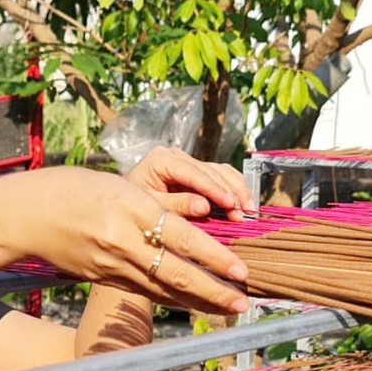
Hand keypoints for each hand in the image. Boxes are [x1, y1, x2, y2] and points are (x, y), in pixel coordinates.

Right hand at [2, 167, 249, 314]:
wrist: (27, 215)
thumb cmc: (77, 190)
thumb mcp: (122, 187)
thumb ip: (162, 204)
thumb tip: (205, 212)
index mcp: (131, 209)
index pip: (183, 238)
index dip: (215, 257)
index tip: (241, 270)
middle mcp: (123, 241)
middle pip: (177, 273)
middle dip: (214, 291)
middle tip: (243, 302)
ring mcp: (112, 265)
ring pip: (164, 289)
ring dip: (199, 301)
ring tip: (227, 308)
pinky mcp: (104, 278)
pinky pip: (147, 291)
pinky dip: (174, 299)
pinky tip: (194, 304)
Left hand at [125, 147, 252, 221]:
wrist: (123, 204)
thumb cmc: (130, 206)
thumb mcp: (150, 207)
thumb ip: (176, 205)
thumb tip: (204, 206)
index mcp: (162, 159)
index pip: (194, 173)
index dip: (215, 189)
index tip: (231, 205)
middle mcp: (177, 156)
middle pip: (212, 170)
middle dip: (231, 192)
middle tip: (244, 214)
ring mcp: (188, 162)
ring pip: (221, 171)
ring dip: (238, 190)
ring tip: (249, 211)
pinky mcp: (197, 171)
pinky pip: (222, 175)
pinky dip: (235, 188)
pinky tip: (245, 203)